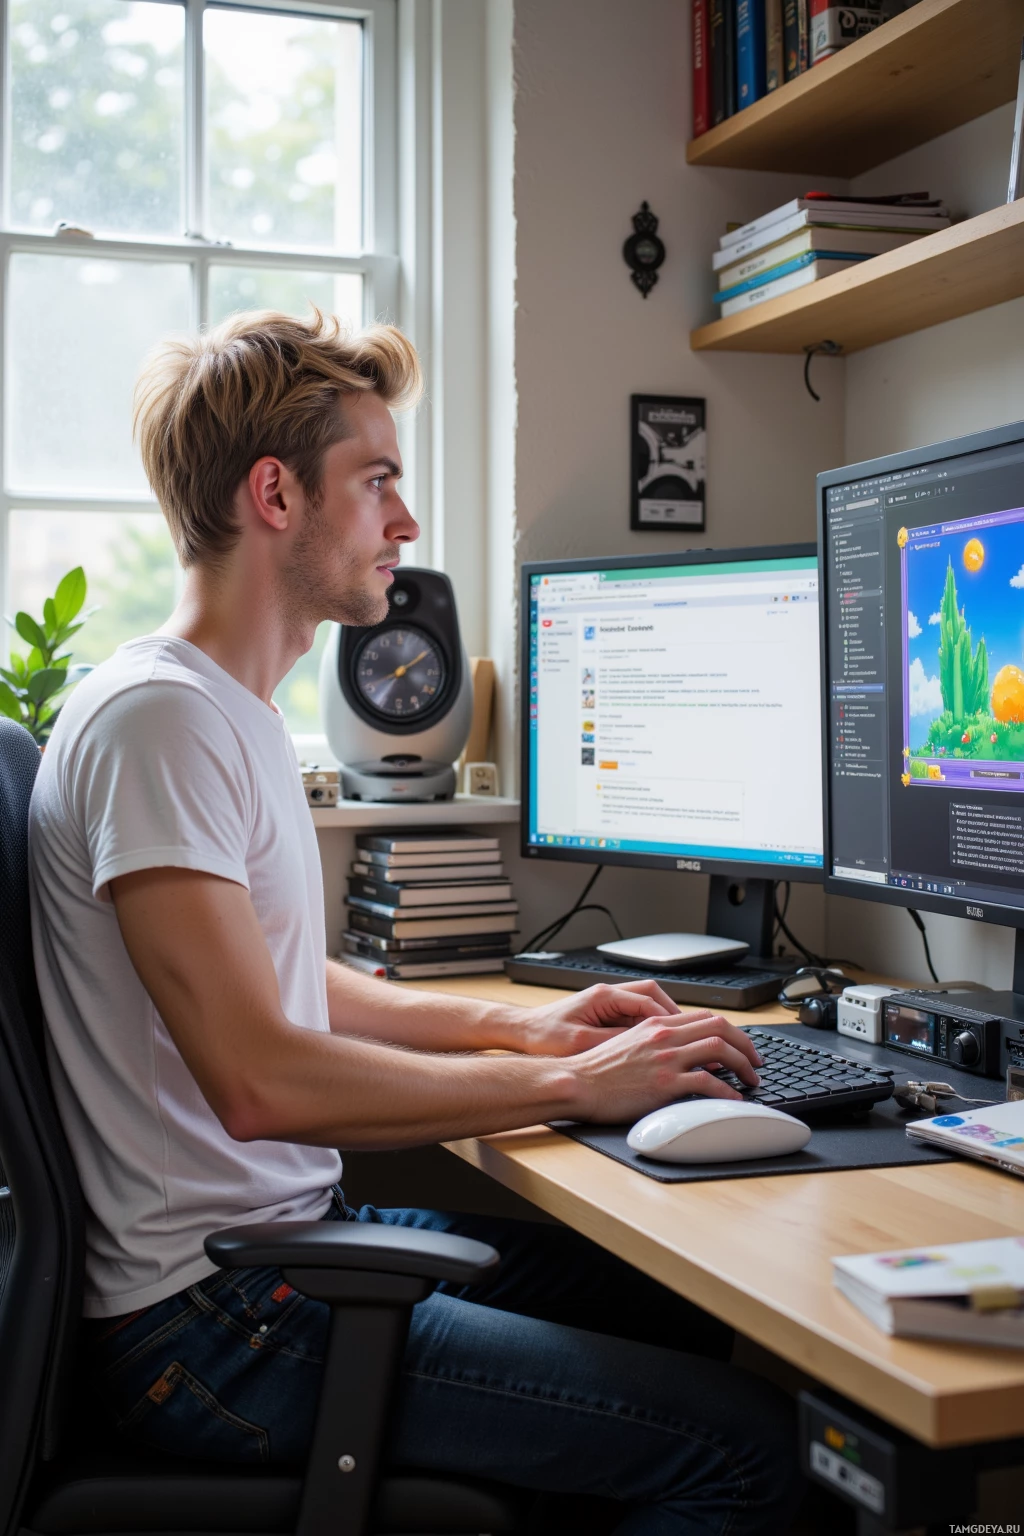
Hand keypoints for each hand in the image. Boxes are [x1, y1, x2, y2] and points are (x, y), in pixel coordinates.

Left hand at [506, 980, 686, 1056]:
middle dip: (671, 1013)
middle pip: (651, 995)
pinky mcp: (603, 1014)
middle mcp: (607, 995)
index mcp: (602, 996)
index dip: (667, 1017)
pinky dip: (647, 1027)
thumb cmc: (544, 1036)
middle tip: (687, 1033)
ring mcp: (606, 1003)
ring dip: (661, 1020)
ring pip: (644, 1004)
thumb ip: (613, 1041)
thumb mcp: (580, 1043)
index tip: (682, 1033)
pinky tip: (654, 1044)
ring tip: (676, 1039)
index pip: (646, 999)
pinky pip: (633, 1015)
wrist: (522, 1032)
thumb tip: (643, 1046)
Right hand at [567, 1014, 763, 1123]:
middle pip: (720, 1028)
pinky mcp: (665, 1084)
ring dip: (743, 1065)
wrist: (577, 1083)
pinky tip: (734, 1099)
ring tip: (751, 1080)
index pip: (705, 1017)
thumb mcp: (628, 1042)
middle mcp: (664, 1036)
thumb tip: (681, 1050)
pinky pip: (707, 1084)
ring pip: (719, 1050)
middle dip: (746, 1044)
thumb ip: (655, 1041)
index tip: (741, 1045)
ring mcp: (666, 1059)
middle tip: (756, 1062)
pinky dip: (727, 1092)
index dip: (731, 1031)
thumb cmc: (597, 1069)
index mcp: (656, 1025)